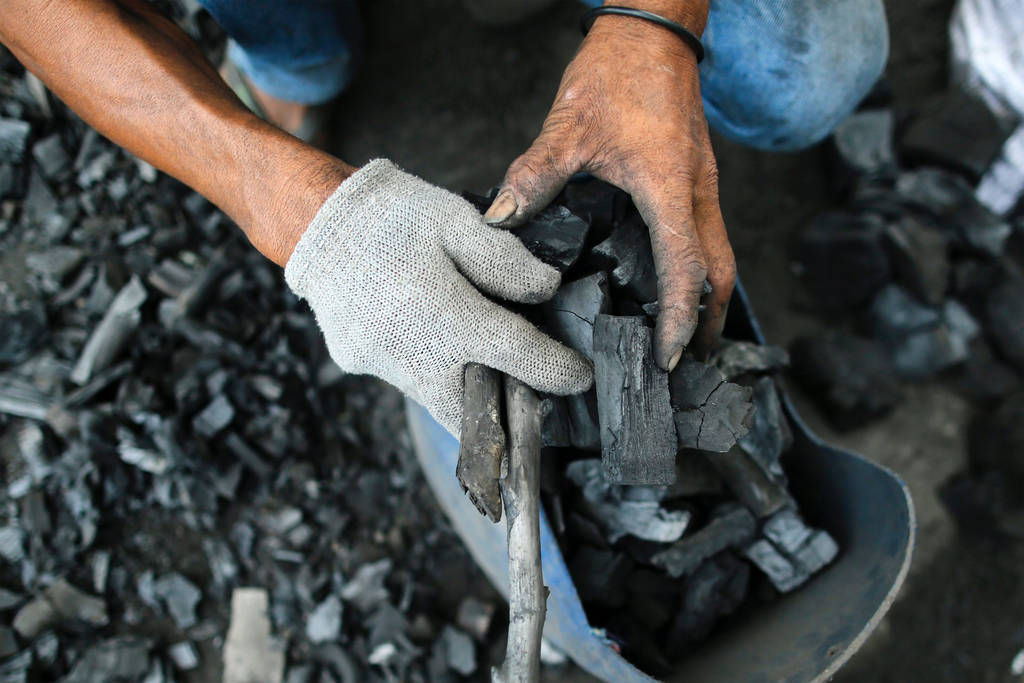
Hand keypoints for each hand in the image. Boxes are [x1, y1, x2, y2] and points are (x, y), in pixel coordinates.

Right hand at [285, 160, 593, 435]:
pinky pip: (404, 377)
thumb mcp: (458, 220)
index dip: (557, 371)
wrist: (316, 219)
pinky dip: (428, 368)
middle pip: (473, 414)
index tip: (578, 378)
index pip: (520, 357)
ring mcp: (380, 363)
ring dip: (466, 394)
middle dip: (505, 417)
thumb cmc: (393, 215)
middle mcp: (413, 353)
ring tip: (486, 369)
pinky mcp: (357, 362)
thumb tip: (546, 290)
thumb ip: (507, 261)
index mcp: (447, 316)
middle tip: (529, 398)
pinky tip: (432, 338)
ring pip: (437, 401)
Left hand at [484, 2, 734, 366]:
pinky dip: (702, 270)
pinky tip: (677, 284)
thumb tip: (500, 219)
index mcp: (669, 187)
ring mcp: (703, 185)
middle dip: (709, 322)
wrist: (652, 33)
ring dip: (710, 298)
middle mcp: (697, 191)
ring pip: (721, 255)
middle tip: (689, 364)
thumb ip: (535, 175)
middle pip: (720, 272)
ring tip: (690, 337)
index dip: (680, 317)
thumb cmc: (617, 74)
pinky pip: (710, 235)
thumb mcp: (569, 126)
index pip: (684, 267)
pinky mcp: (698, 178)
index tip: (669, 355)